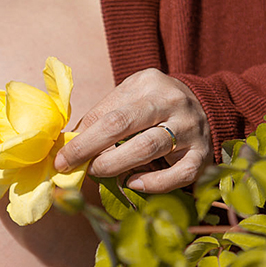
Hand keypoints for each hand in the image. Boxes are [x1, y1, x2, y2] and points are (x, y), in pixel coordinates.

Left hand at [54, 69, 211, 192]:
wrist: (203, 105)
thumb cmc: (152, 107)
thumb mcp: (128, 98)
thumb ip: (101, 116)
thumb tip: (67, 143)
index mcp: (148, 83)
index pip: (109, 113)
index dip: (82, 139)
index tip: (62, 158)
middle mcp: (172, 101)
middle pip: (124, 125)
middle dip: (91, 150)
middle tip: (74, 167)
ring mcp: (191, 127)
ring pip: (149, 147)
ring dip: (117, 165)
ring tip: (99, 173)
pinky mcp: (203, 154)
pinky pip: (179, 174)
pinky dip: (154, 183)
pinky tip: (134, 183)